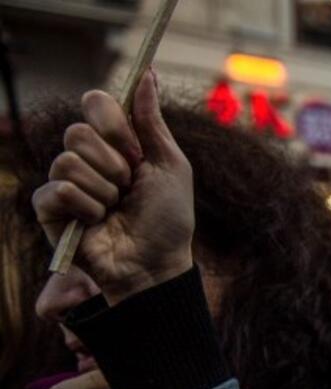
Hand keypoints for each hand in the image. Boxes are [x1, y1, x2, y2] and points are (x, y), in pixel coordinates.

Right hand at [33, 71, 193, 304]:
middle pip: (79, 131)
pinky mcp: (50, 210)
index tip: (135, 151)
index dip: (114, 124)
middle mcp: (87, 158)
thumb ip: (152, 121)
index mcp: (115, 144)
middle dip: (114, 164)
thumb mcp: (170, 165)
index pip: (95, 103)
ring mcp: (66, 183)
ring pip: (68, 160)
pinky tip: (96, 222)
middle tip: (128, 187)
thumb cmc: (168, 219)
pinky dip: (86, 207)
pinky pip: (57, 189)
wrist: (157, 264)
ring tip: (115, 208)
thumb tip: (149, 74)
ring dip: (103, 189)